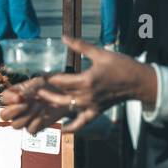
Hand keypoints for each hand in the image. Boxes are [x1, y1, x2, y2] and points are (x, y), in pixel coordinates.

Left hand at [0, 36, 156, 134]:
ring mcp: (91, 105)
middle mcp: (86, 95)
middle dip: (41, 95)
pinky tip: (61, 130)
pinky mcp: (96, 112)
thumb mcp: (100, 52)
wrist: (139, 82)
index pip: (59, 80)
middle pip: (58, 96)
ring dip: (50, 109)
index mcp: (86, 80)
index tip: (32, 77)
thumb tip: (63, 37)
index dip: (44, 78)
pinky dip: (72, 128)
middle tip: (28, 94)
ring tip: (36, 107)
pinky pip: (82, 123)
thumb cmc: (121, 65)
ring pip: (66, 109)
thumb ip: (80, 46)